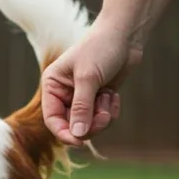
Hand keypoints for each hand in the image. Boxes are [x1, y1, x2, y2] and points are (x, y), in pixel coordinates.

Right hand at [40, 20, 140, 145]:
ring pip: (89, 124)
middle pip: (72, 125)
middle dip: (90, 124)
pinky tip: (114, 95)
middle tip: (104, 116)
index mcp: (53, 86)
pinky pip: (101, 117)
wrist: (125, 35)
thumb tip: (76, 135)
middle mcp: (64, 93)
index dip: (64, 133)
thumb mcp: (88, 78)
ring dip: (102, 117)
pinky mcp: (98, 98)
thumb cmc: (101, 49)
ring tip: (110, 99)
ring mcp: (82, 97)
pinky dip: (110, 110)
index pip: (52, 119)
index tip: (79, 143)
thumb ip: (81, 108)